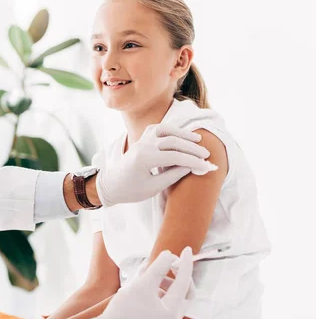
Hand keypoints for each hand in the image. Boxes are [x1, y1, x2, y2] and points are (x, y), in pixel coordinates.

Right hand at [90, 247, 194, 318]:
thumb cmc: (124, 310)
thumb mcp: (142, 285)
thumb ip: (157, 268)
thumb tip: (169, 254)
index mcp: (172, 312)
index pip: (184, 283)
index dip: (185, 264)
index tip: (186, 248)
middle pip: (185, 292)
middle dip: (178, 275)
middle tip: (170, 263)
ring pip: (173, 296)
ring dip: (165, 281)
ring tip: (150, 272)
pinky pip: (162, 301)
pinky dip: (157, 289)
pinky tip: (144, 281)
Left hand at [96, 123, 216, 205]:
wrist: (112, 185)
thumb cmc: (131, 190)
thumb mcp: (153, 187)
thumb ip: (173, 175)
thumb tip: (192, 167)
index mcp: (145, 158)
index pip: (175, 156)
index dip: (193, 161)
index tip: (206, 167)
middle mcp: (143, 145)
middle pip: (173, 141)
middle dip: (192, 148)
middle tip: (207, 155)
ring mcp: (142, 140)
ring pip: (166, 130)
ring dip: (183, 134)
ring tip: (198, 140)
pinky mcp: (141, 139)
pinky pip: (157, 129)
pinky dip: (170, 129)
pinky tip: (180, 135)